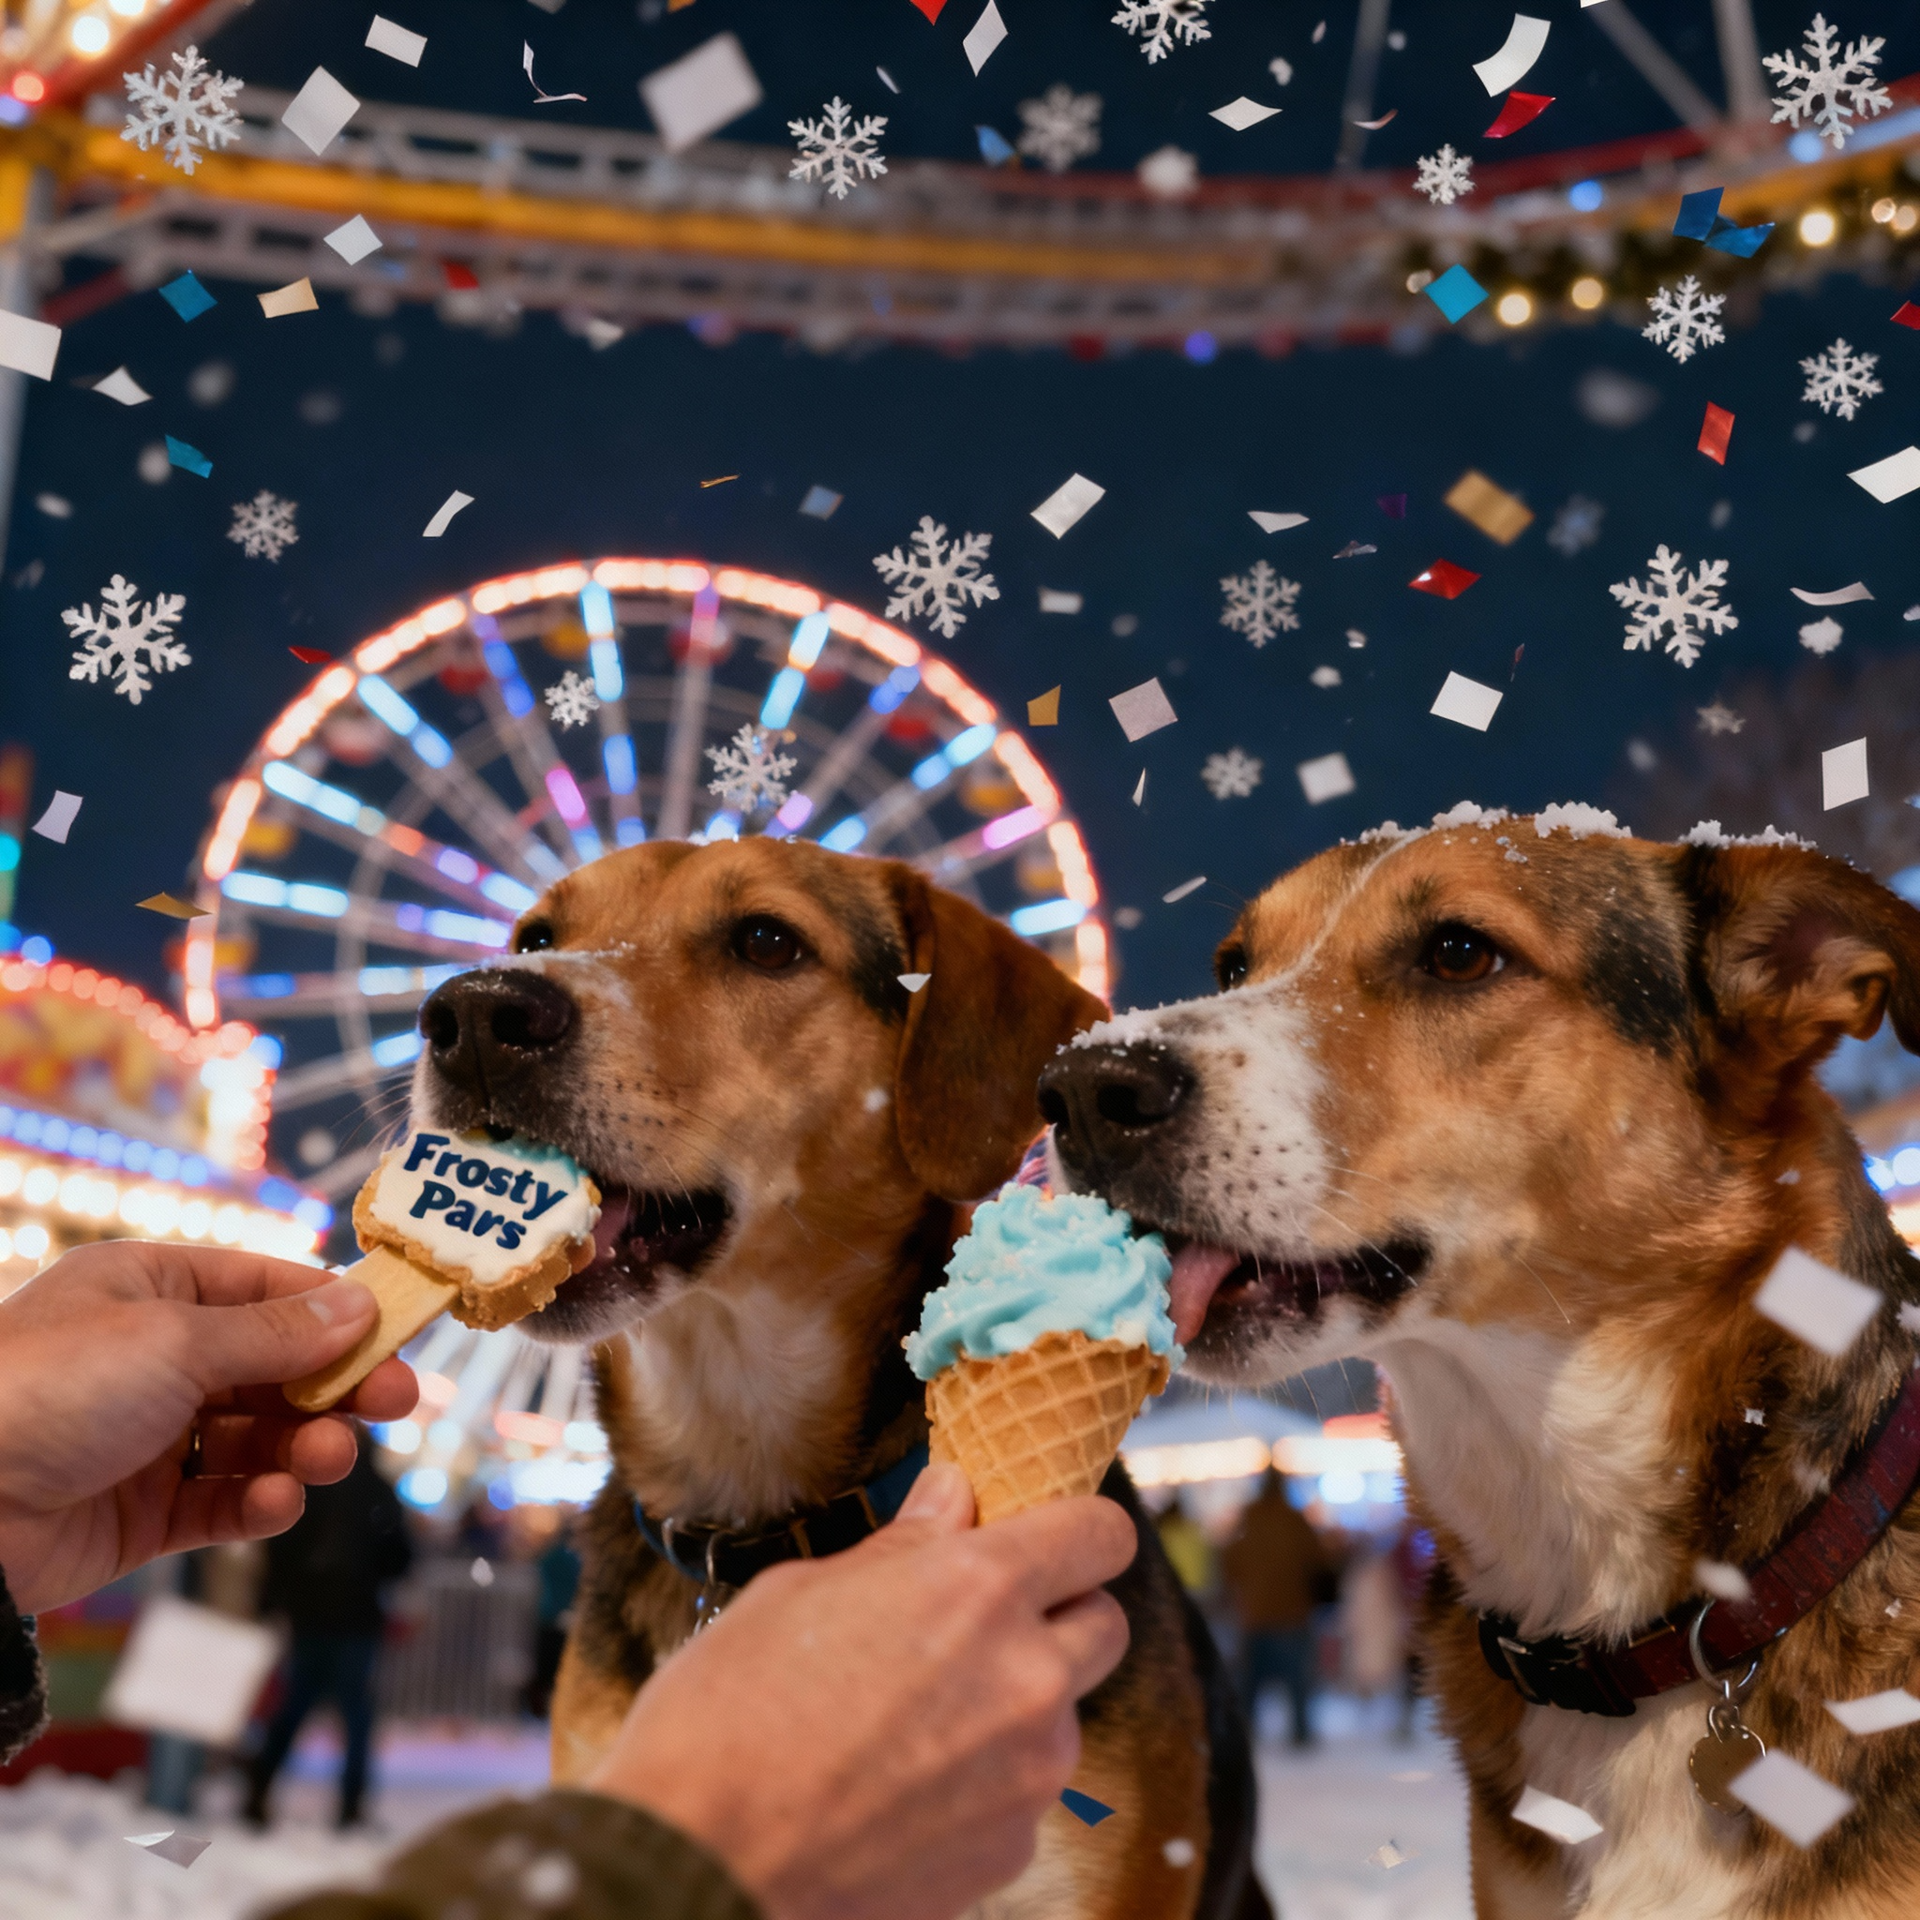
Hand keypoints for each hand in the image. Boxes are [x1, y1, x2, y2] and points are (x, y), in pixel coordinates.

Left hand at [0, 1240, 417, 1612]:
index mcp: (151, 1290)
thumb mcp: (176, 1340)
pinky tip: (277, 1501)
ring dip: (303, 1447)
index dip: (335, 1310)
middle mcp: (152, 1358)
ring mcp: (147, 1436)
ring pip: (257, 1436)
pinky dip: (259, 1501)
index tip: (399, 1334)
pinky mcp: (141, 1511)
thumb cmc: (50, 1389)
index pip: (267, 1288)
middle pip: (274, 1366)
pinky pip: (222, 1500)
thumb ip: (277, 1333)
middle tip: (396, 1403)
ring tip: (327, 1460)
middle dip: (335, 1385)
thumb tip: (360, 1306)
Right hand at [590, 1463, 1135, 1919]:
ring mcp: (1028, 1774)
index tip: (1046, 1534)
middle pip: (1106, 1623)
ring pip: (1064, 1713)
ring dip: (1019, 1702)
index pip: (1101, 1533)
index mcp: (979, 1589)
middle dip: (1062, 1613)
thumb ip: (902, 1546)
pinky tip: (904, 1781)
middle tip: (985, 1621)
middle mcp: (1027, 1678)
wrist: (698, 1864)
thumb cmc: (728, 1712)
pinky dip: (985, 1779)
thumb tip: (952, 1501)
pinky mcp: (1009, 1850)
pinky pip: (1024, 1791)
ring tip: (919, 1715)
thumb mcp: (803, 1591)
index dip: (1079, 1527)